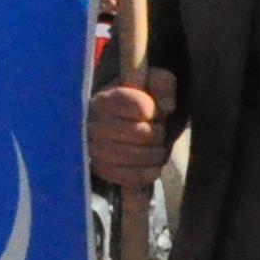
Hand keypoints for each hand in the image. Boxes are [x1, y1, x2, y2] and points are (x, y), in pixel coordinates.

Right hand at [87, 68, 176, 187]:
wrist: (127, 127)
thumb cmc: (141, 103)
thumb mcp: (152, 84)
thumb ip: (162, 82)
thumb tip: (166, 105)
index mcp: (103, 99)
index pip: (135, 104)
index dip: (151, 109)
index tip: (153, 110)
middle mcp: (92, 125)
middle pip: (141, 133)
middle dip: (158, 132)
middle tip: (157, 130)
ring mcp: (95, 151)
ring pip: (139, 157)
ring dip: (156, 153)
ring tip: (156, 147)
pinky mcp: (102, 172)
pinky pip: (133, 177)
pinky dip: (149, 171)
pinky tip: (151, 163)